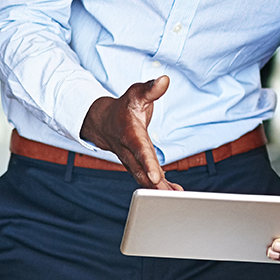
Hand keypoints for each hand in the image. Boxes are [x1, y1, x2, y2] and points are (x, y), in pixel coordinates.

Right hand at [80, 75, 183, 189]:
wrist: (104, 122)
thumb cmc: (123, 107)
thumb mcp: (136, 94)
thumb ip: (150, 89)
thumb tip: (164, 80)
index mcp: (130, 134)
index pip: (140, 150)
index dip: (148, 163)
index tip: (156, 177)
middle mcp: (129, 151)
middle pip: (142, 170)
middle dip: (154, 185)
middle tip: (168, 197)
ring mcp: (132, 160)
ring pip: (144, 178)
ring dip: (158, 190)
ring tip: (174, 199)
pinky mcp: (137, 165)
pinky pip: (148, 179)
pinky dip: (160, 187)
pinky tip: (173, 194)